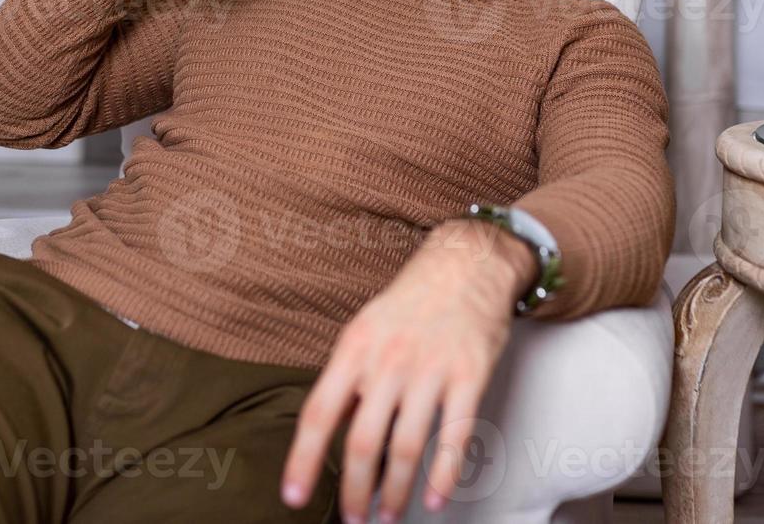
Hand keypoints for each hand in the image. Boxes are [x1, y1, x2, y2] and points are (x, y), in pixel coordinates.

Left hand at [280, 220, 537, 522]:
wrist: (465, 264)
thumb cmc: (410, 302)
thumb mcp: (365, 329)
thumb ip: (348, 378)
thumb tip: (329, 429)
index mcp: (354, 348)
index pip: (320, 413)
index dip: (303, 459)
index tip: (293, 495)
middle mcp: (388, 360)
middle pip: (364, 441)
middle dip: (355, 490)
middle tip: (353, 519)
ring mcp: (430, 369)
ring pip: (407, 447)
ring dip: (395, 492)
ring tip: (388, 516)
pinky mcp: (470, 376)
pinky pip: (455, 436)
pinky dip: (444, 475)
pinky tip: (435, 498)